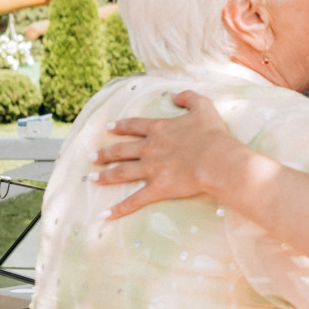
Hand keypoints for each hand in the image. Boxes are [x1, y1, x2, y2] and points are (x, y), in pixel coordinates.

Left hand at [90, 91, 238, 219]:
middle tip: (91, 157)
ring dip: (105, 176)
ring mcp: (151, 169)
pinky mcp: (157, 188)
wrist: (216, 159)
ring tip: (92, 179)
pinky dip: (118, 208)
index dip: (121, 126)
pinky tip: (105, 214)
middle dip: (105, 154)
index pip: (133, 126)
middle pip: (121, 151)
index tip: (109, 127)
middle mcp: (149, 149)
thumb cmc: (212, 134)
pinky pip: (134, 200)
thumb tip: (175, 94)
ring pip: (121, 173)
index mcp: (159, 129)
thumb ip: (188, 97)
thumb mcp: (203, 107)